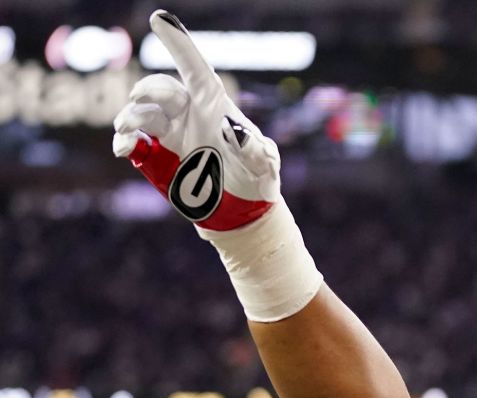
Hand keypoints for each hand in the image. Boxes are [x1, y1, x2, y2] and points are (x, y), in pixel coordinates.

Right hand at [113, 9, 279, 231]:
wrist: (242, 210)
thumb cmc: (258, 180)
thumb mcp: (264, 166)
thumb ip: (256, 150)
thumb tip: (238, 132)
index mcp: (215, 107)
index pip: (195, 69)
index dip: (179, 43)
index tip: (160, 18)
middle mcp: (189, 114)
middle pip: (162, 89)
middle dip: (148, 89)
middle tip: (138, 98)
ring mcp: (171, 133)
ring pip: (142, 112)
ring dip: (130, 116)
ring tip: (126, 130)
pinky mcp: (157, 155)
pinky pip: (133, 140)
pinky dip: (124, 141)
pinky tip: (123, 149)